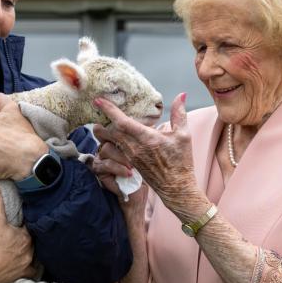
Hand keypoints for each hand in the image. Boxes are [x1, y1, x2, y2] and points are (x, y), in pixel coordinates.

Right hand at [0, 187, 35, 282]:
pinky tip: (28, 265)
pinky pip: (31, 272)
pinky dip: (30, 269)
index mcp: (26, 236)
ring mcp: (26, 263)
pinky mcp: (20, 275)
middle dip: (26, 238)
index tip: (19, 223)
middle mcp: (30, 250)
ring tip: (20, 249)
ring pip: (32, 255)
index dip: (24, 224)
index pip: (29, 226)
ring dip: (28, 252)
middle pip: (31, 241)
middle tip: (17, 236)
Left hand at [93, 93, 210, 218]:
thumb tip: (181, 95)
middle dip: (101, 121)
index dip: (109, 110)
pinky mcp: (130, 163)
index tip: (98, 100)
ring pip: (110, 141)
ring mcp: (131, 157)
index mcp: (148, 139)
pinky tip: (111, 136)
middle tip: (97, 109)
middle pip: (110, 132)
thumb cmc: (182, 162)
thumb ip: (179, 114)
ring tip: (101, 122)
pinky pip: (115, 150)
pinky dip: (110, 141)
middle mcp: (136, 148)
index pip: (123, 122)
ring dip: (103, 132)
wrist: (176, 188)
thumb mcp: (184, 136)